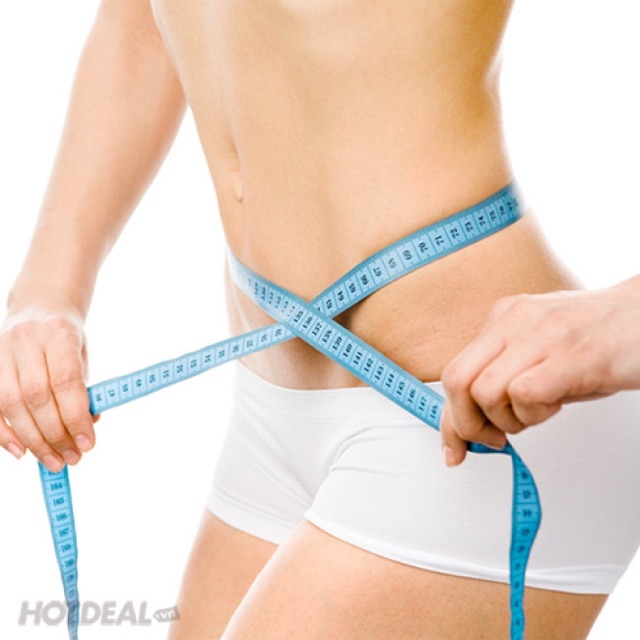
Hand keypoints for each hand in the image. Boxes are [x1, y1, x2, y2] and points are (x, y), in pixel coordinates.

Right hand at [0, 305, 96, 471]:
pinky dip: (4, 432)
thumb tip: (87, 426)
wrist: (38, 307)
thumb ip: (84, 389)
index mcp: (59, 334)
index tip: (88, 443)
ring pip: (12, 403)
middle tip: (71, 458)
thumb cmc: (65, 338)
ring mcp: (1, 352)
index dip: (76, 416)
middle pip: (37, 397)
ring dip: (33, 439)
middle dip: (55, 434)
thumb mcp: (82, 355)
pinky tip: (21, 450)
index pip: (66, 381)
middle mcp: (26, 341)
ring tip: (53, 460)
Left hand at [440, 275, 639, 465]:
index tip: (454, 447)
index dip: (449, 419)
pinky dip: (533, 414)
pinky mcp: (569, 357)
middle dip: (467, 424)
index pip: (455, 372)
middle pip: (457, 381)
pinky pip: (523, 394)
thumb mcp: (541, 349)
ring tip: (538, 412)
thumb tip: (477, 421)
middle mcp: (514, 321)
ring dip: (508, 421)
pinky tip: (555, 405)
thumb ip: (506, 374)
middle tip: (493, 439)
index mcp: (503, 318)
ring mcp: (540, 336)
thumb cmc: (603, 336)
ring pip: (485, 392)